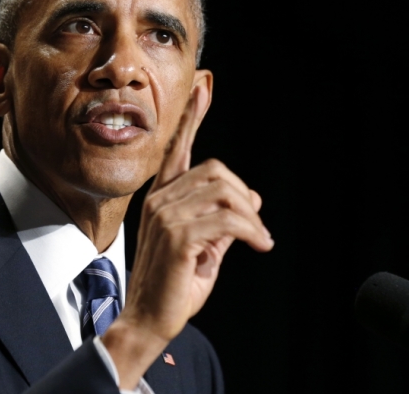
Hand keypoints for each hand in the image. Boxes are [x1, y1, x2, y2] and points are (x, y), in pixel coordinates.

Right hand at [102, 84, 273, 387]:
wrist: (148, 320)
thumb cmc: (173, 286)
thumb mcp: (204, 248)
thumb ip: (224, 220)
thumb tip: (252, 197)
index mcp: (162, 198)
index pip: (178, 149)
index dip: (193, 118)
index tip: (204, 88)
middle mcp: (160, 200)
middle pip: (216, 172)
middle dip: (244, 197)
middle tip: (258, 228)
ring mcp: (166, 216)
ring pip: (225, 193)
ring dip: (251, 217)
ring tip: (260, 239)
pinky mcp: (178, 235)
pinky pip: (227, 219)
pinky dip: (252, 231)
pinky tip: (259, 244)